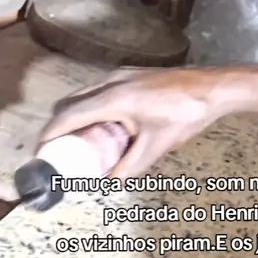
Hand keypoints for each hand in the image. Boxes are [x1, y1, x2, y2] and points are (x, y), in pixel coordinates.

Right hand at [39, 66, 246, 177]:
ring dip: (79, 116)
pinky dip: (94, 108)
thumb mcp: (157, 147)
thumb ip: (130, 166)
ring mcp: (121, 75)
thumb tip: (111, 181)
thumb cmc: (187, 114)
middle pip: (70, 103)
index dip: (51, 134)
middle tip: (63, 150)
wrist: (213, 89)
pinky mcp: (131, 75)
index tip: (43, 151)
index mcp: (114, 98)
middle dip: (61, 126)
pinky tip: (109, 128)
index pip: (68, 115)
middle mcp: (112, 82)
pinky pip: (100, 91)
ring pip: (85, 95)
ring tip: (85, 142)